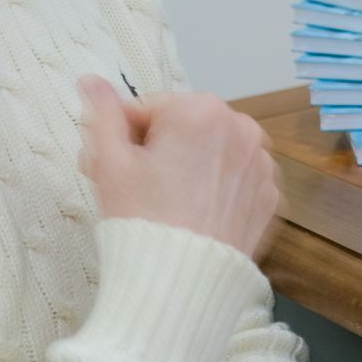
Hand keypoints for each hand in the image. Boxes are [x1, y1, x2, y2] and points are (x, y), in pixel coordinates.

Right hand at [78, 77, 281, 260]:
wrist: (183, 281)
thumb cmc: (144, 221)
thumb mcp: (109, 163)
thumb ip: (102, 113)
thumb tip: (91, 80)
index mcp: (202, 110)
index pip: (149, 110)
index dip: (125, 139)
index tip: (116, 167)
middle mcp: (242, 127)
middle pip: (184, 127)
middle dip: (158, 149)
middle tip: (136, 187)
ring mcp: (261, 162)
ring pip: (212, 151)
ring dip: (189, 165)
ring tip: (166, 204)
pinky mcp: (270, 193)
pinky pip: (235, 178)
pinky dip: (216, 188)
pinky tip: (195, 212)